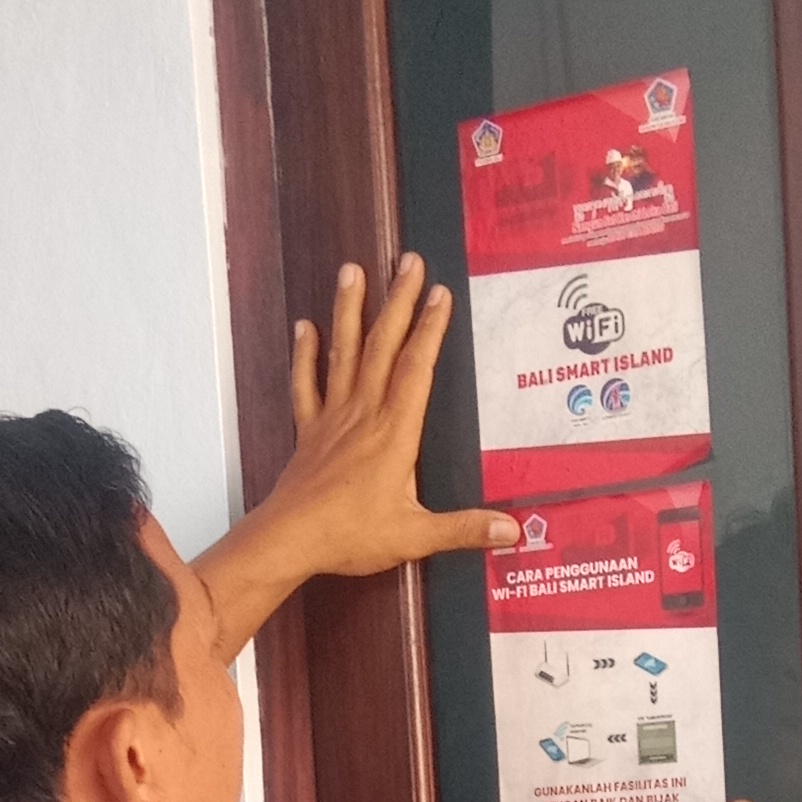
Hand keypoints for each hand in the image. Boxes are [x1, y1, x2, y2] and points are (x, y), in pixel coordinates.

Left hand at [197, 254, 516, 657]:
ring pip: (343, 353)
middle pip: (383, 346)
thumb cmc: (351, 536)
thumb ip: (463, 529)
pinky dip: (304, 354)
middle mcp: (364, 414)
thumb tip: (512, 529)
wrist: (289, 540)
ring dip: (349, 310)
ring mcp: (333, 419)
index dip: (430, 329)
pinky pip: (305, 384)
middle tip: (408, 260)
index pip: (417, 368)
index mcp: (395, 433)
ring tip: (353, 270)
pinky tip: (305, 326)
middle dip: (397, 301)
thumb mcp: (415, 536)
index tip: (441, 293)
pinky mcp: (308, 431)